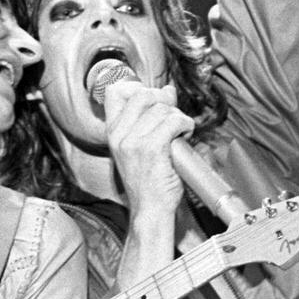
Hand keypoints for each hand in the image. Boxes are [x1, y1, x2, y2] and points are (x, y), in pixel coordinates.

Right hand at [103, 82, 189, 218]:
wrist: (149, 210)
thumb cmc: (148, 182)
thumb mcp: (139, 148)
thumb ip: (149, 119)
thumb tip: (167, 90)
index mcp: (113, 133)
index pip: (115, 92)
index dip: (137, 88)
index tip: (154, 99)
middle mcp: (120, 135)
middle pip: (144, 95)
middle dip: (164, 101)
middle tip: (173, 116)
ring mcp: (134, 141)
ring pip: (162, 109)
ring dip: (178, 117)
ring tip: (180, 132)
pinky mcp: (151, 148)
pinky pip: (174, 121)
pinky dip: (185, 125)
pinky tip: (185, 136)